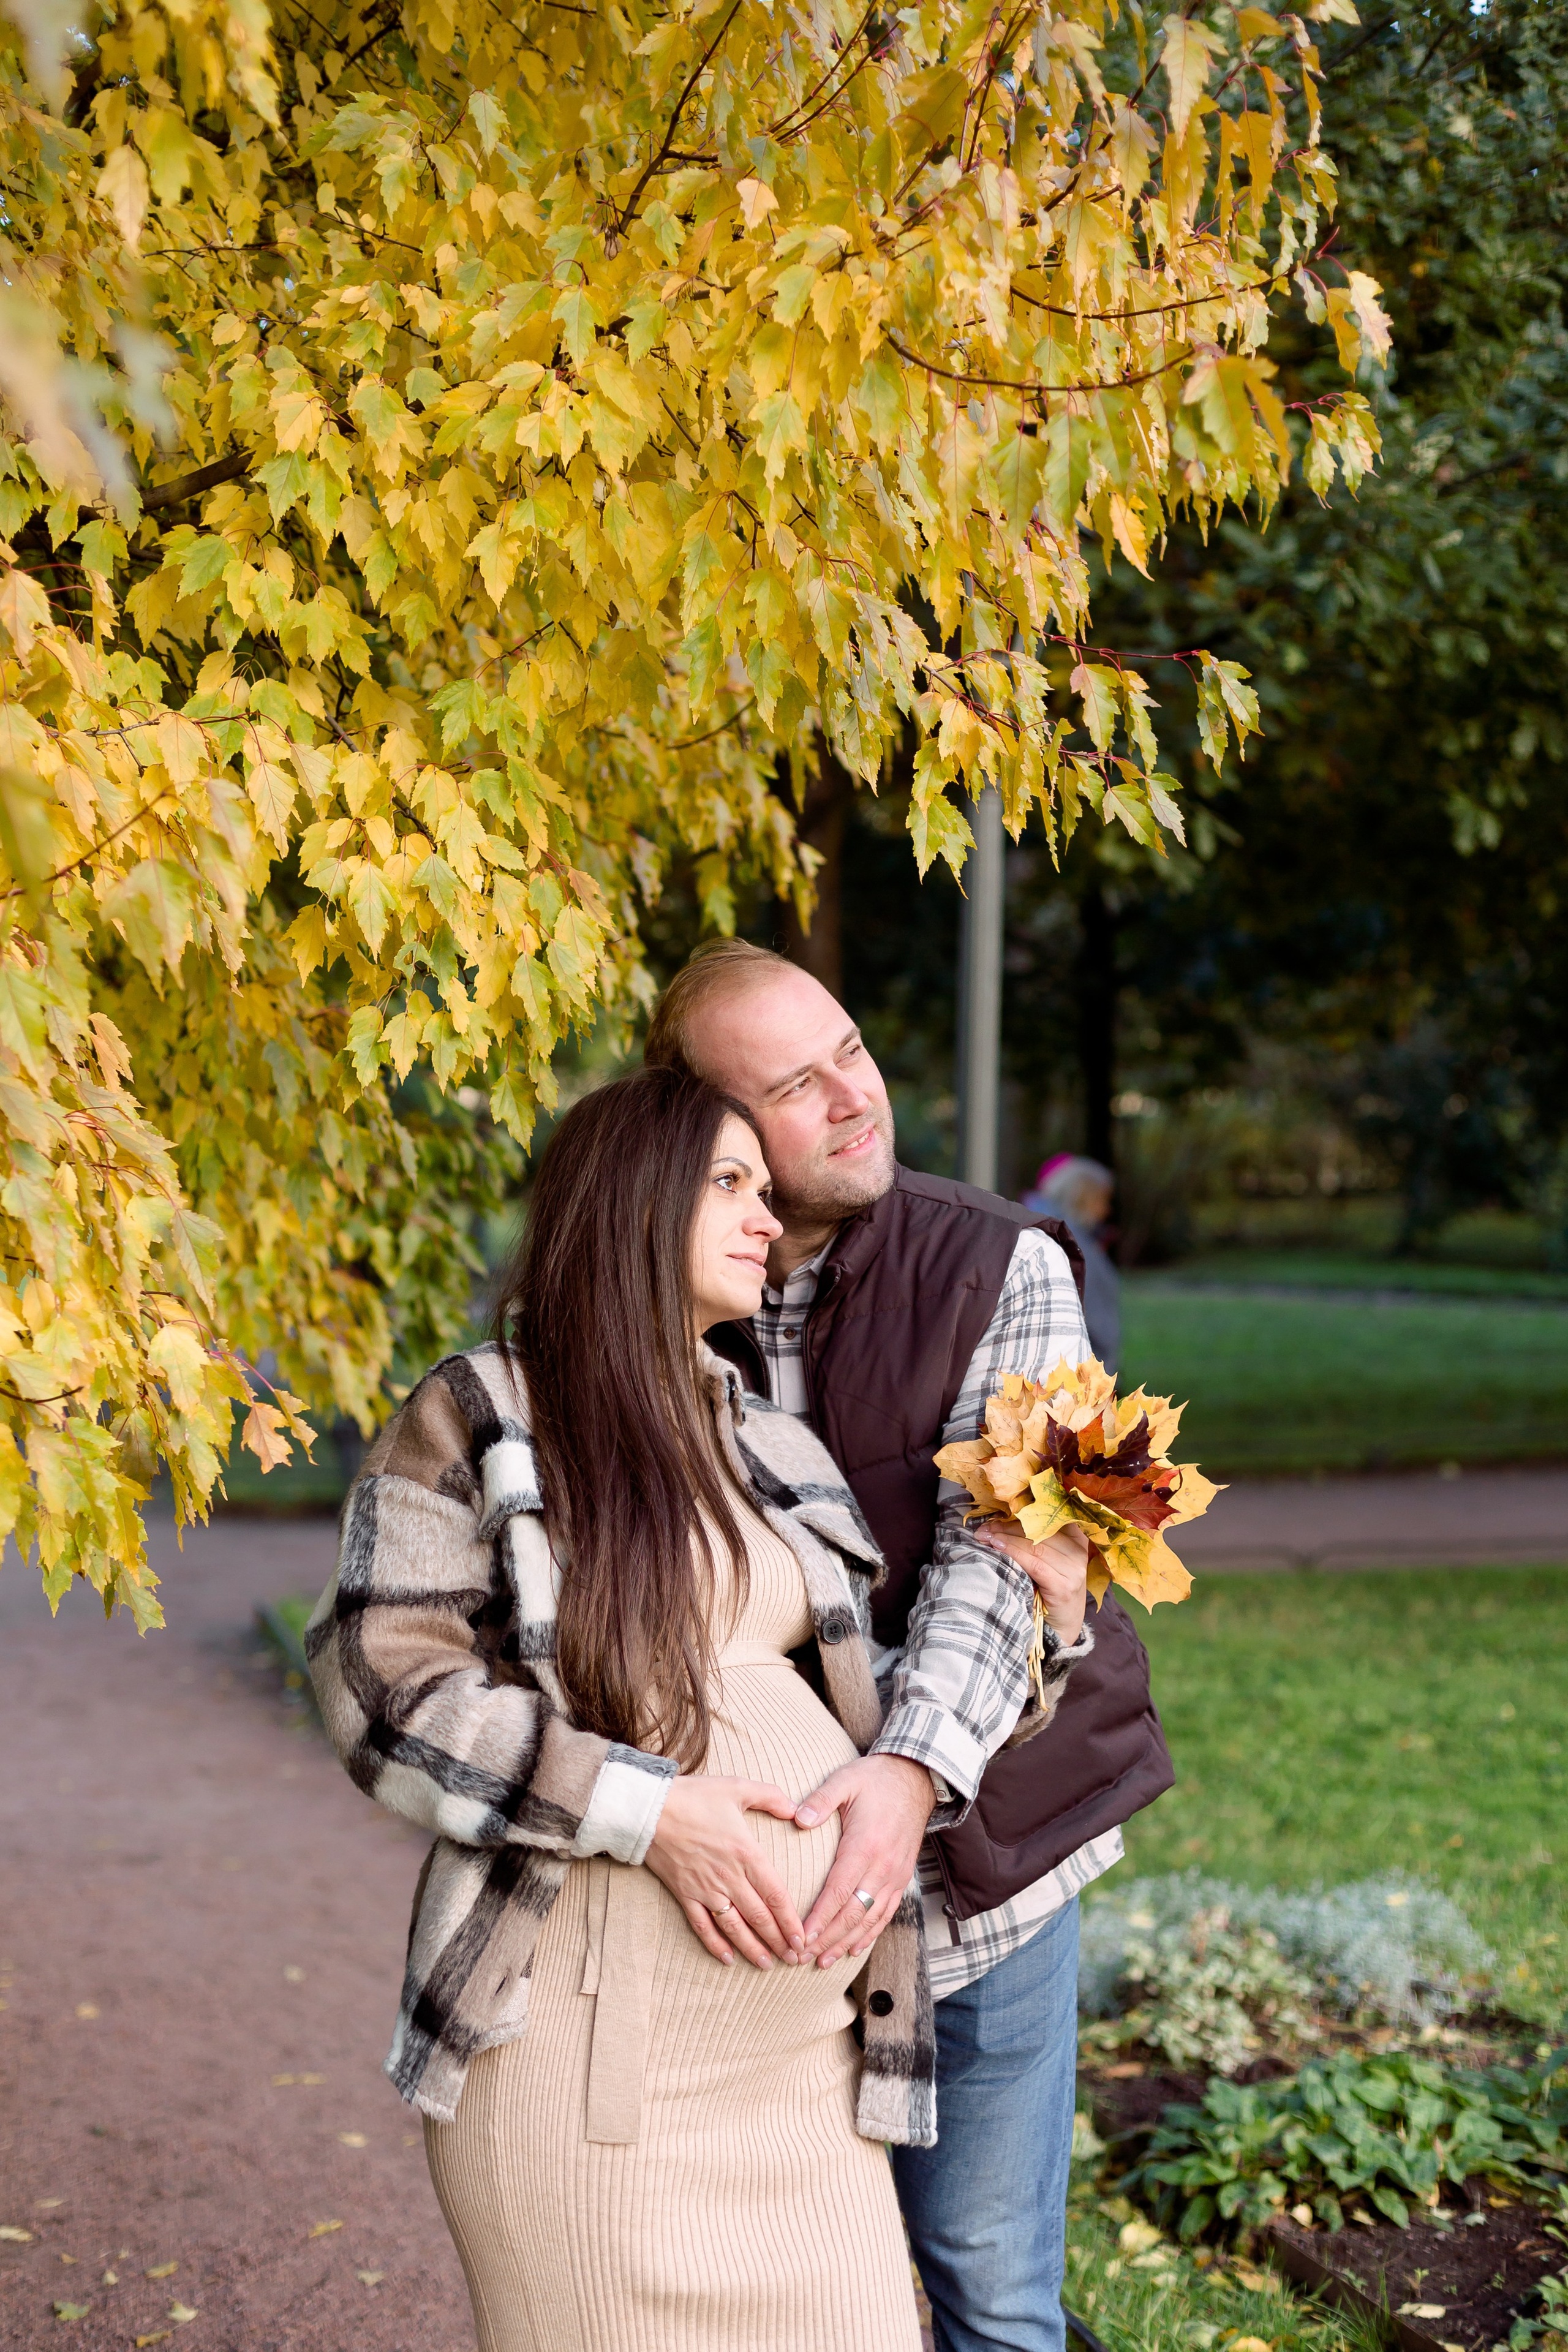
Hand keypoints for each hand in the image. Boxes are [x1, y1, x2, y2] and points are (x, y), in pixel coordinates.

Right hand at [644, 1775, 805, 1969]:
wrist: (649, 1808)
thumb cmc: (694, 1796)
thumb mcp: (737, 1787)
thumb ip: (770, 1796)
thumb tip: (797, 1809)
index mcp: (746, 1853)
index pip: (775, 1894)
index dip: (791, 1920)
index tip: (802, 1938)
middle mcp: (728, 1877)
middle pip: (759, 1917)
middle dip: (779, 1940)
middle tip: (794, 1958)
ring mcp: (705, 1889)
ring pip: (734, 1927)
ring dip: (753, 1948)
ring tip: (767, 1964)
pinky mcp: (684, 1895)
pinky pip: (702, 1927)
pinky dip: (715, 1945)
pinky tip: (728, 1959)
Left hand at [793, 1753, 935, 1967]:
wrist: (915, 1778)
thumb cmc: (874, 1779)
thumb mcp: (845, 1780)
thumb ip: (820, 1800)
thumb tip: (798, 1819)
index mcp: (864, 1845)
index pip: (838, 1891)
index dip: (819, 1918)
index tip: (800, 1937)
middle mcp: (882, 1866)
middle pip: (852, 1913)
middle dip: (826, 1939)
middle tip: (801, 1958)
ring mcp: (894, 1875)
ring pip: (869, 1919)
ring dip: (846, 1942)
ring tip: (823, 1961)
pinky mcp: (902, 1877)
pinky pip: (886, 1912)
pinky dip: (870, 1934)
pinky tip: (854, 1948)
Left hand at [973, 1520, 1089, 1647]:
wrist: (1060, 1630)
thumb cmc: (1048, 1593)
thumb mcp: (1048, 1563)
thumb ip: (1034, 1542)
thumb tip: (998, 1524)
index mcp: (1077, 1540)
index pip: (1046, 1520)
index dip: (1018, 1517)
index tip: (993, 1518)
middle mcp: (1079, 1553)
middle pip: (1039, 1531)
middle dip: (1007, 1528)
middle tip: (983, 1529)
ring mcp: (1074, 1571)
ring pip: (1035, 1545)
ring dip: (1006, 1539)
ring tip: (985, 1537)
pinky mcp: (1064, 1587)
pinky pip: (1035, 1563)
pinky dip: (1014, 1553)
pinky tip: (997, 1547)